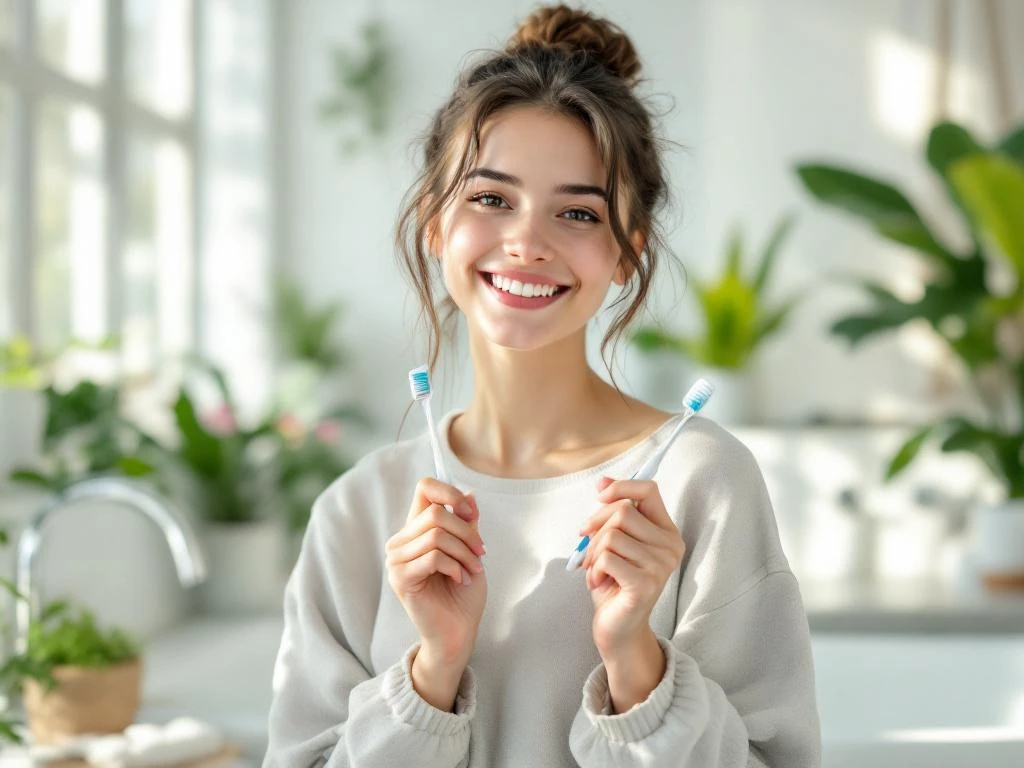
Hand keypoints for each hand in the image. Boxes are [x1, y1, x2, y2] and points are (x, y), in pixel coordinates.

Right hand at [386, 478, 487, 665]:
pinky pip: (432, 558)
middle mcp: (401, 541)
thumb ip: (467, 524)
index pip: (424, 488)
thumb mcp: (471, 551)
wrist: (458, 632)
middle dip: (467, 533)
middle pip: (435, 513)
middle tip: (482, 554)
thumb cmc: (463, 593)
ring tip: (473, 571)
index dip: (450, 493)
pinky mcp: (400, 579)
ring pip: (436, 536)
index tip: (471, 515)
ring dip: (464, 553)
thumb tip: (470, 494)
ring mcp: (397, 560)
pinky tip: (460, 580)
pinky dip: (455, 567)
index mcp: (416, 529)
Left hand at [579, 476, 683, 655]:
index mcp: (667, 532)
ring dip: (593, 552)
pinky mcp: (645, 585)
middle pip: (623, 512)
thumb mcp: (613, 541)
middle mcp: (670, 547)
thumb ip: (613, 512)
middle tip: (588, 549)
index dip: (620, 487)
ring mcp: (661, 567)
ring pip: (612, 535)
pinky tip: (597, 582)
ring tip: (595, 569)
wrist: (618, 627)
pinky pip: (607, 558)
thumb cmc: (615, 581)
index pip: (649, 490)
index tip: (599, 497)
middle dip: (596, 527)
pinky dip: (593, 569)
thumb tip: (602, 481)